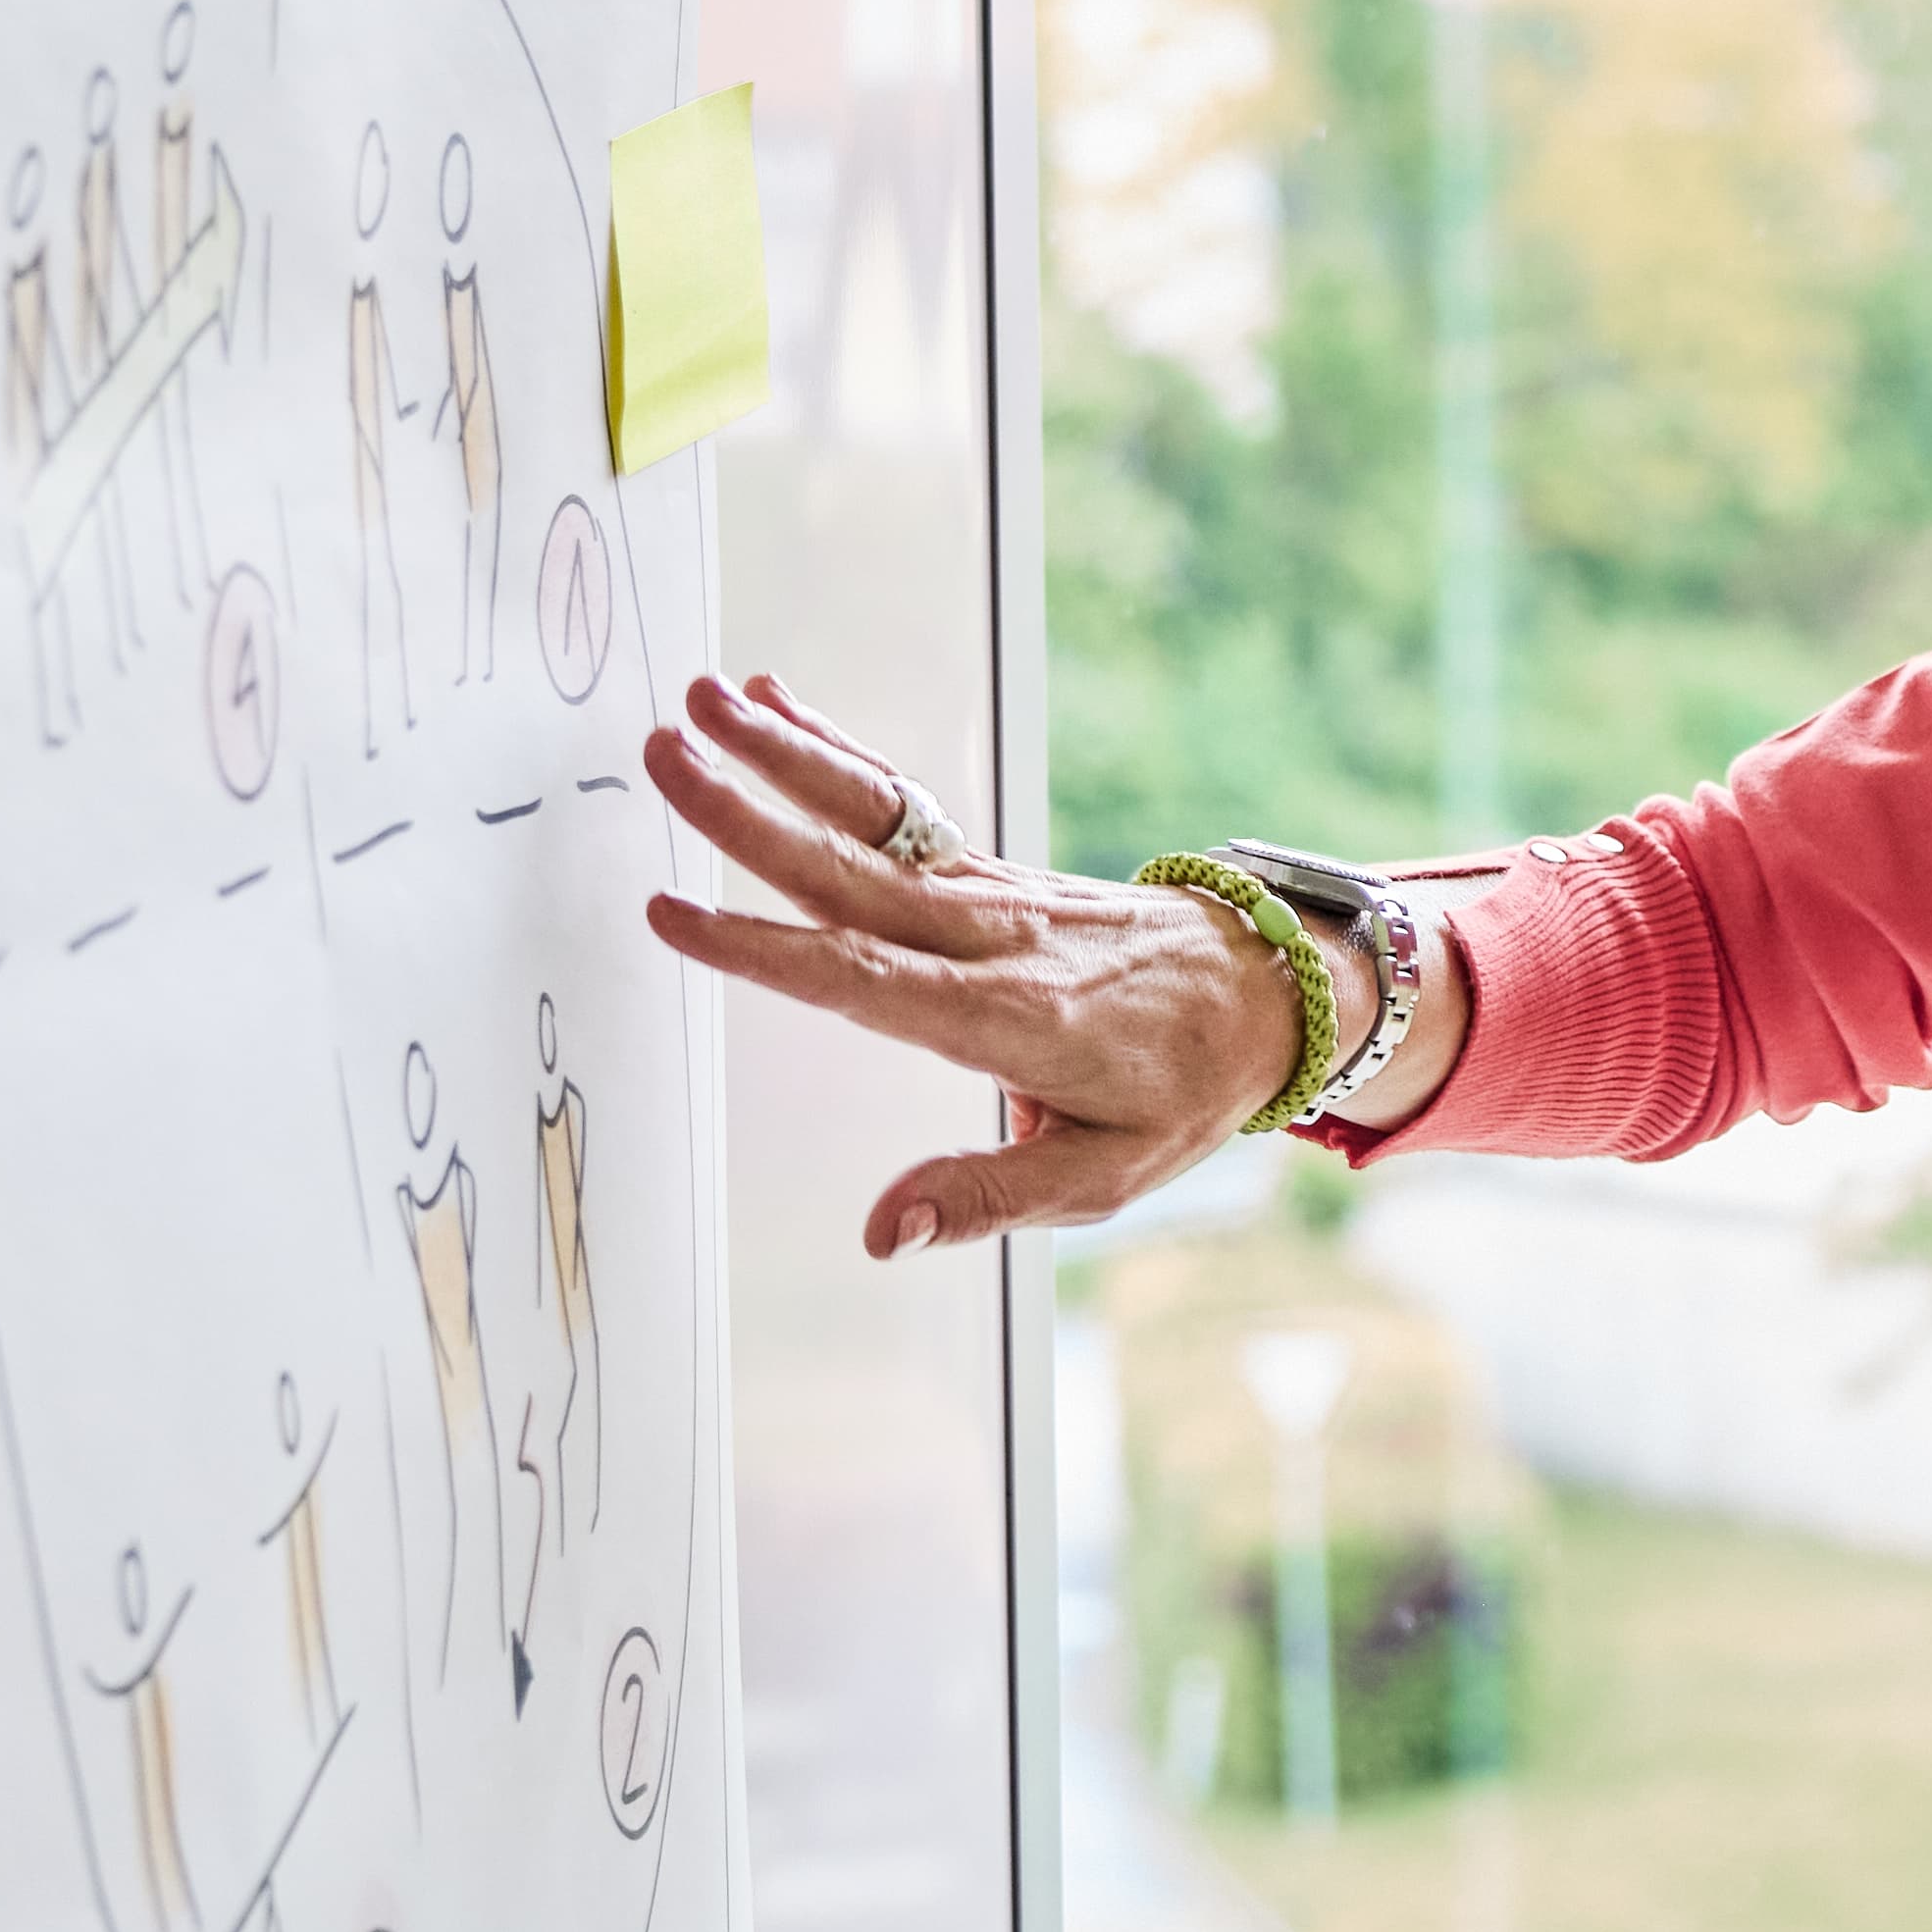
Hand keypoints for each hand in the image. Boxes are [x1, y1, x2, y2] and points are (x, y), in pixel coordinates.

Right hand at [635, 676, 1309, 1258]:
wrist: (1270, 994)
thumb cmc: (1179, 1093)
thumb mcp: (1105, 1176)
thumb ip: (986, 1197)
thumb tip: (880, 1233)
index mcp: (1005, 1019)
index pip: (863, 980)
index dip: (763, 948)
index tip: (673, 912)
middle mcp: (988, 938)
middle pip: (849, 872)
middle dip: (748, 815)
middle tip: (661, 753)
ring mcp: (990, 891)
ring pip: (872, 817)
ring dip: (782, 755)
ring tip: (702, 697)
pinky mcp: (991, 869)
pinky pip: (902, 804)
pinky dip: (836, 750)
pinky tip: (775, 701)